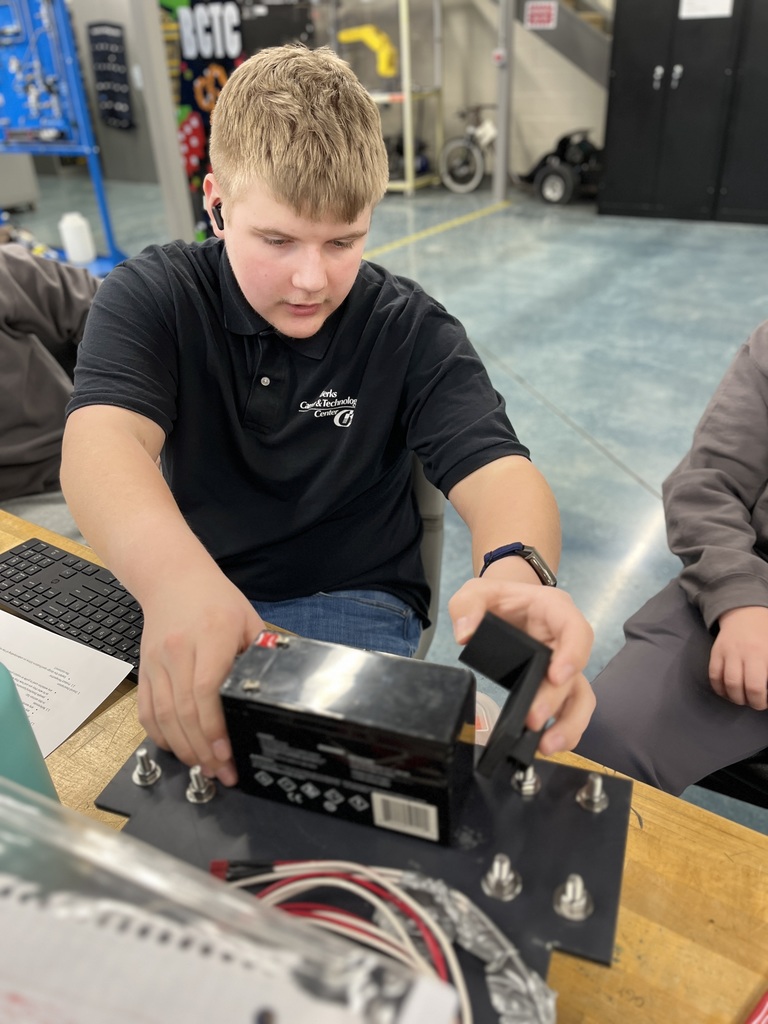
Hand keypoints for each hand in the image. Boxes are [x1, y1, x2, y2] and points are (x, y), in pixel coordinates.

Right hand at [136, 568, 265, 784]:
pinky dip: (161, 735)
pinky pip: (147, 711)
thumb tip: (275, 686)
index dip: (214, 727)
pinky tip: (178, 749)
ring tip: (203, 767)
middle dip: (203, 748)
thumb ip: (260, 652)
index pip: (206, 689)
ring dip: (183, 748)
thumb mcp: (248, 619)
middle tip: (221, 771)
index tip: (227, 751)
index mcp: (210, 637)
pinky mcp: (145, 670)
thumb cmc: (214, 599)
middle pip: (185, 710)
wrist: (171, 578)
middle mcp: (178, 651)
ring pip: (164, 715)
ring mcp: (157, 663)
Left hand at [448, 577, 594, 754]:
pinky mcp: (555, 685)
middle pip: (576, 673)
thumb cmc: (497, 598)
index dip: (573, 654)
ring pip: (580, 698)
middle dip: (557, 700)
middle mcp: (565, 640)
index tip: (556, 676)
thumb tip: (465, 634)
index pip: (576, 630)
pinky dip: (562, 729)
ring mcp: (563, 665)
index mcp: (554, 610)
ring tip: (546, 746)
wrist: (504, 606)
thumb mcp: (476, 592)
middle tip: (533, 720)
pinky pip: (568, 709)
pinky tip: (543, 745)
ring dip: (569, 724)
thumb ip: (468, 606)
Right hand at [709, 606, 767, 709]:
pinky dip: (719, 689)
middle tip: (756, 702)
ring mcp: (726, 653)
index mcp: (761, 653)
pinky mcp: (715, 653)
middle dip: (749, 702)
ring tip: (743, 698)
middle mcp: (742, 653)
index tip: (765, 701)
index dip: (761, 700)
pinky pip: (713, 676)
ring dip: (734, 698)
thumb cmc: (766, 632)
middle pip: (740, 687)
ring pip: (726, 684)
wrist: (746, 612)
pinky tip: (728, 692)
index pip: (757, 686)